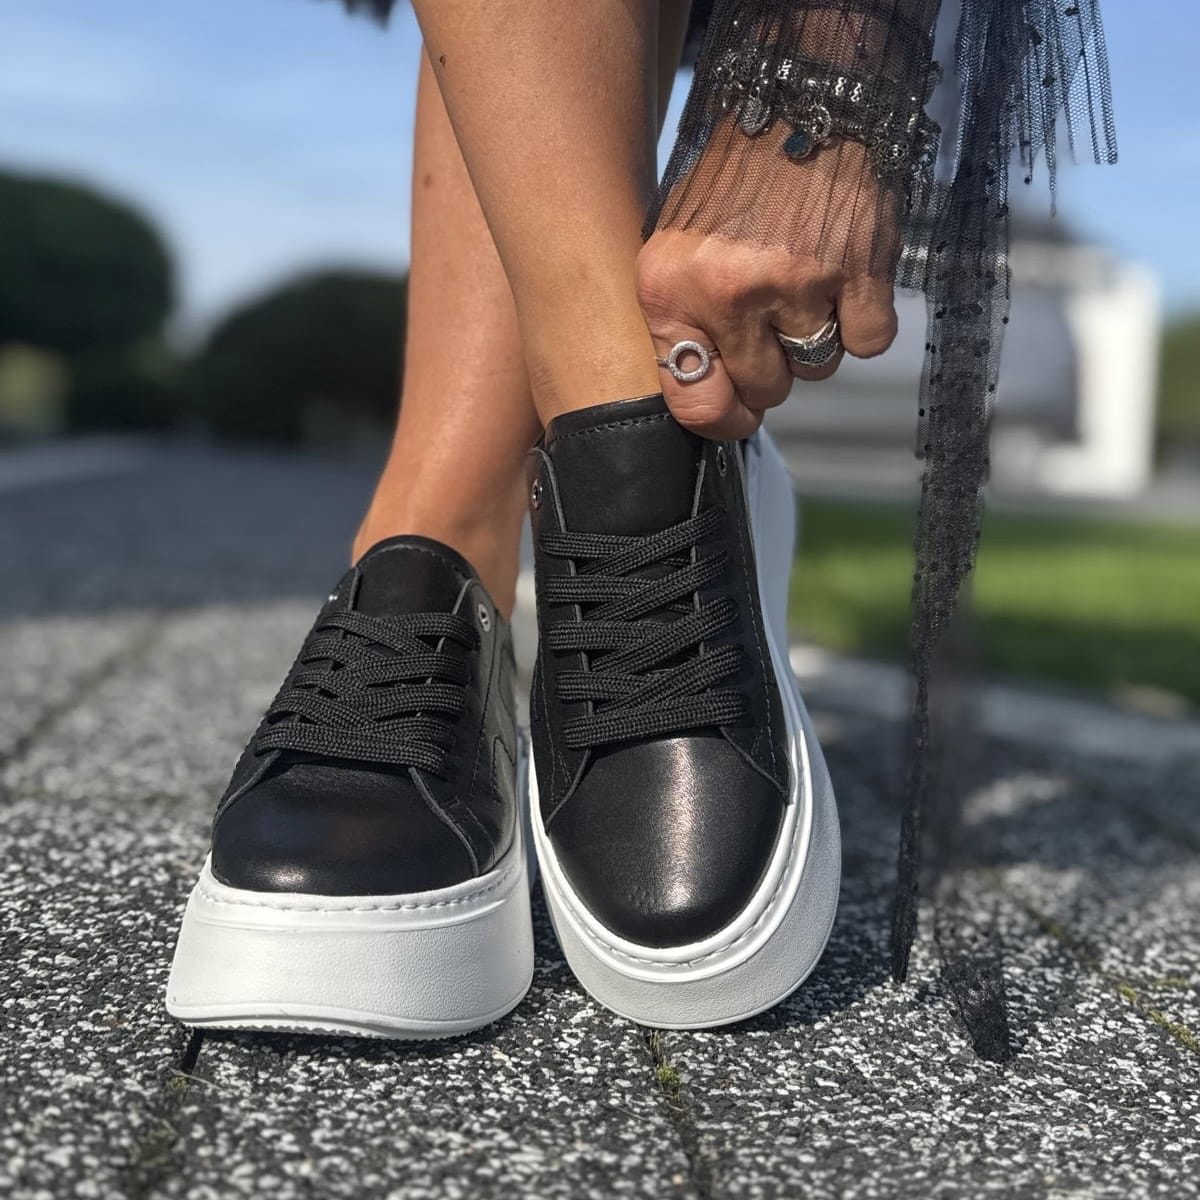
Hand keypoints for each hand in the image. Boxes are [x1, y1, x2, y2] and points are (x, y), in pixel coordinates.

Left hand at [636, 134, 900, 438]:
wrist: (798, 104)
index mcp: (668, 292)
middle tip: (777, 316)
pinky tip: (846, 279)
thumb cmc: (732, 189)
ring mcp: (794, 283)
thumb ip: (683, 327)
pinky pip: (867, 343)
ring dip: (818, 338)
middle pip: (765, 388)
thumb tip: (714, 405)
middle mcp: (726, 293)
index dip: (724, 418)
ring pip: (817, 368)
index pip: (693, 403)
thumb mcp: (675, 252)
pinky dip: (864, 321)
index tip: (739, 413)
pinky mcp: (855, 271)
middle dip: (776, 365)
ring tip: (808, 281)